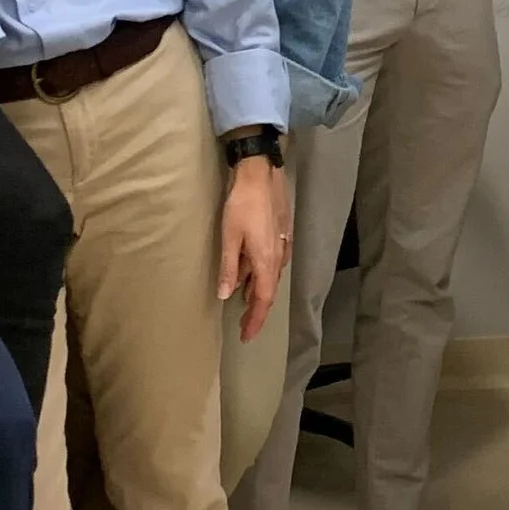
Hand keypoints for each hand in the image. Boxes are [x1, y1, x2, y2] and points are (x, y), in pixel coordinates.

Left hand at [220, 154, 288, 338]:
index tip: (246, 336)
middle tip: (244, 326)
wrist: (260, 173)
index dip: (255, 320)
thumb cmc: (242, 204)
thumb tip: (226, 296)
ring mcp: (282, 244)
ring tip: (245, 302)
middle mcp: (278, 257)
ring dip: (259, 292)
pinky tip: (252, 272)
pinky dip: (262, 275)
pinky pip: (273, 263)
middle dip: (257, 311)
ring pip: (271, 277)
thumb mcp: (229, 237)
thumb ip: (229, 268)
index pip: (262, 300)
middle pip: (269, 291)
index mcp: (266, 261)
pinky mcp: (281, 234)